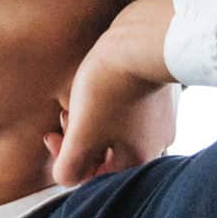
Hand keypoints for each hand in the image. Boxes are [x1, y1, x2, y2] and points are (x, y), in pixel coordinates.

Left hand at [46, 24, 179, 187]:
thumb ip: (70, 166)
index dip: (68, 162)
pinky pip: (130, 113)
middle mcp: (157, 144)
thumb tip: (66, 179)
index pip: (97, 177)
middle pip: (107, 155)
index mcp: (140, 160)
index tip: (53, 138)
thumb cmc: (110, 87)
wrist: (142, 38)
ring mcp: (163, 119)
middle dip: (78, 140)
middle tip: (63, 119)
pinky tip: (96, 90)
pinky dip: (109, 108)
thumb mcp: (82, 133)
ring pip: (117, 133)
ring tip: (74, 103)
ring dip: (90, 124)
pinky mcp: (161, 97)